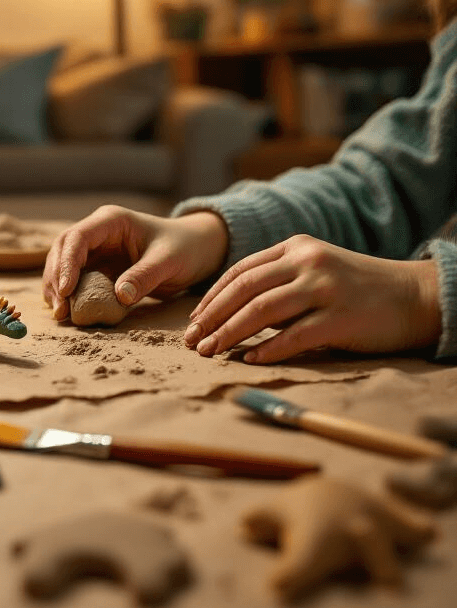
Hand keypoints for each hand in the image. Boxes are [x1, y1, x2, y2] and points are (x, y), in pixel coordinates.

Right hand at [42, 205, 229, 320]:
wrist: (196, 250)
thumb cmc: (184, 248)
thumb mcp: (168, 261)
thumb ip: (144, 276)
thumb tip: (120, 296)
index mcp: (111, 221)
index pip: (78, 238)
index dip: (67, 263)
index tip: (66, 290)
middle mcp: (97, 233)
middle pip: (62, 250)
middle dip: (56, 278)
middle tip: (60, 309)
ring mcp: (95, 250)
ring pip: (63, 265)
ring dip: (57, 288)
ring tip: (60, 314)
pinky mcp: (98, 268)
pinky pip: (75, 280)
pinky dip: (68, 295)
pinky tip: (67, 312)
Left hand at [184, 234, 441, 363]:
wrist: (414, 297)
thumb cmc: (356, 290)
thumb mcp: (314, 272)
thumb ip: (277, 283)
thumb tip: (229, 313)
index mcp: (294, 248)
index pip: (239, 271)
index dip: (211, 297)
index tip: (192, 320)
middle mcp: (307, 262)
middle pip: (244, 289)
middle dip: (212, 317)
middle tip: (192, 340)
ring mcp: (324, 288)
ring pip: (262, 311)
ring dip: (230, 334)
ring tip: (209, 352)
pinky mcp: (341, 317)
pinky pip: (295, 335)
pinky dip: (268, 348)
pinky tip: (248, 358)